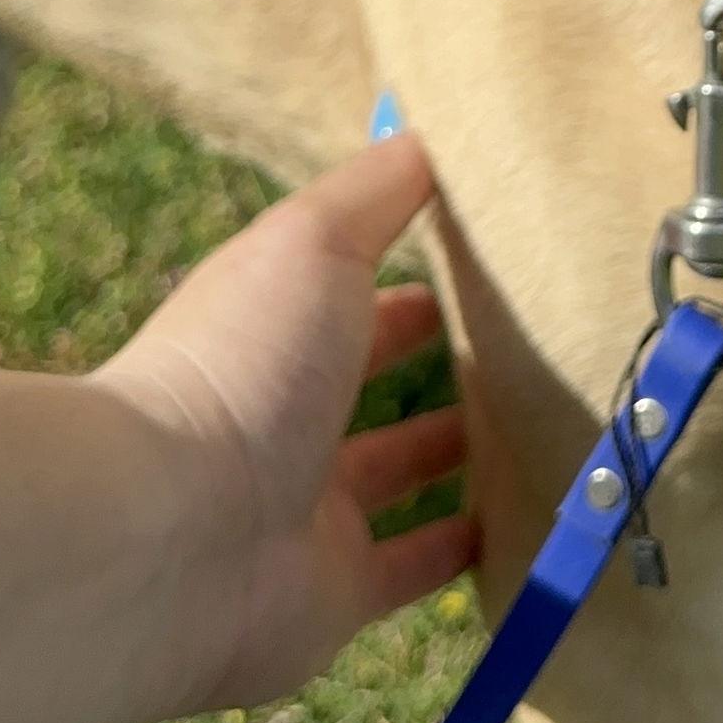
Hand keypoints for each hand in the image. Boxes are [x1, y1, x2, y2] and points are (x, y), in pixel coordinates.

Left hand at [102, 132, 478, 717]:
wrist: (175, 538)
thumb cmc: (241, 367)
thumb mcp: (313, 240)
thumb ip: (380, 188)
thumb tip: (438, 132)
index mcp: (272, 328)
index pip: (353, 290)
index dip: (418, 270)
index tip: (494, 256)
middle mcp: (285, 414)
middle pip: (374, 379)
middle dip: (443, 359)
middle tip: (533, 341)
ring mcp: (310, 506)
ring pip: (399, 471)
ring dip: (459, 450)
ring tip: (546, 421)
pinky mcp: (337, 590)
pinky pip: (413, 565)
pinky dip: (464, 545)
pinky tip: (523, 521)